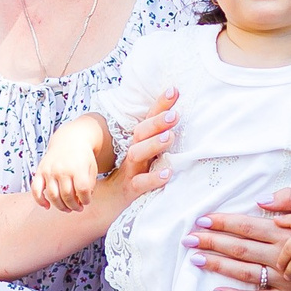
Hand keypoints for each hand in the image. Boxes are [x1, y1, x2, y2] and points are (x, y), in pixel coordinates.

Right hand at [31, 120, 106, 211]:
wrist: (70, 140)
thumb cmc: (83, 158)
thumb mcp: (92, 168)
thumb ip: (89, 185)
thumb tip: (81, 201)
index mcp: (77, 168)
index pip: (82, 190)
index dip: (86, 200)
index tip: (86, 202)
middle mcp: (62, 169)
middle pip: (67, 195)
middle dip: (74, 206)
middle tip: (78, 209)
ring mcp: (49, 171)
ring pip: (52, 196)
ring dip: (60, 207)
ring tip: (67, 209)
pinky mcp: (40, 171)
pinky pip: (36, 189)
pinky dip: (39, 200)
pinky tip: (47, 206)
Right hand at [103, 91, 179, 208]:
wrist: (109, 201)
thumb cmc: (134, 173)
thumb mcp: (145, 154)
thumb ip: (159, 138)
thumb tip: (180, 119)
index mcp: (139, 142)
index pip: (149, 119)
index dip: (160, 104)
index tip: (174, 90)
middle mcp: (134, 152)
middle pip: (141, 133)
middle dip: (157, 122)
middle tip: (174, 114)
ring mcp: (132, 170)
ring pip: (138, 154)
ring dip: (154, 144)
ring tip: (170, 137)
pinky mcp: (132, 189)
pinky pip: (142, 183)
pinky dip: (154, 178)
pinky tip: (168, 173)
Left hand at [191, 188, 290, 290]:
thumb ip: (290, 201)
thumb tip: (262, 201)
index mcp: (286, 231)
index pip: (247, 225)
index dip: (223, 222)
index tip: (201, 219)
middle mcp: (284, 255)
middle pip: (240, 248)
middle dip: (212, 242)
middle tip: (186, 238)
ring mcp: (287, 279)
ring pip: (246, 273)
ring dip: (219, 266)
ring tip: (196, 259)